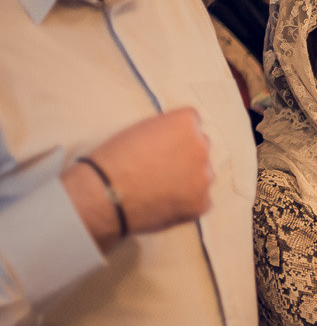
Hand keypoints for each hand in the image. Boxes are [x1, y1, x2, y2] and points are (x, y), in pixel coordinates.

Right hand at [64, 108, 212, 250]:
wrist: (104, 194)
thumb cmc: (114, 159)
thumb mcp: (141, 128)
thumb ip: (167, 131)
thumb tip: (178, 139)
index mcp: (186, 122)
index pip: (193, 123)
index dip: (176, 134)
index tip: (164, 144)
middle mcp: (201, 146)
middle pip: (201, 147)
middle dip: (187, 155)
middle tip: (162, 167)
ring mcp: (204, 176)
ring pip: (203, 174)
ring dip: (190, 179)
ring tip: (161, 187)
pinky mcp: (201, 202)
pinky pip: (200, 199)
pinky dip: (187, 202)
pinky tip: (166, 203)